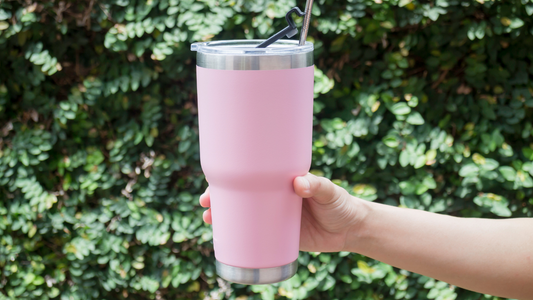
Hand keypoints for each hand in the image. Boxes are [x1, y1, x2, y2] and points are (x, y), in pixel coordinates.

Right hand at [199, 173, 363, 252]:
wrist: (352, 230)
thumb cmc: (342, 204)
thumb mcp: (330, 192)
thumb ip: (318, 186)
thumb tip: (299, 182)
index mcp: (281, 182)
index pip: (251, 177)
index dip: (231, 179)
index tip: (213, 183)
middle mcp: (274, 199)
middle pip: (241, 197)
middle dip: (220, 200)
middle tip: (206, 205)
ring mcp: (275, 219)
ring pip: (244, 218)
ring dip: (225, 219)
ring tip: (210, 221)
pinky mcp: (281, 238)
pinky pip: (256, 239)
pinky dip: (241, 240)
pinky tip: (227, 242)